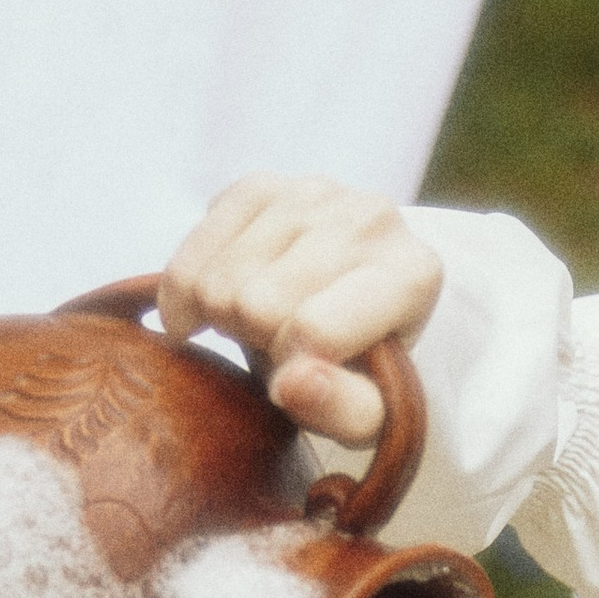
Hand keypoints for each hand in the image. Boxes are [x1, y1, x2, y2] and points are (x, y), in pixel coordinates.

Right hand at [157, 174, 440, 449]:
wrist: (346, 307)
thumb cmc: (359, 368)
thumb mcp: (366, 413)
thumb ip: (344, 411)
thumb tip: (293, 383)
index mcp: (414, 273)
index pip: (317, 330)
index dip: (290, 372)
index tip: (293, 382)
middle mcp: (371, 217)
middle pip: (259, 304)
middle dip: (255, 341)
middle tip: (276, 346)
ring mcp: (312, 191)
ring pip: (220, 280)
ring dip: (223, 318)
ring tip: (256, 325)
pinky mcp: (260, 185)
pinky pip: (191, 253)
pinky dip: (184, 295)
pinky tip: (212, 308)